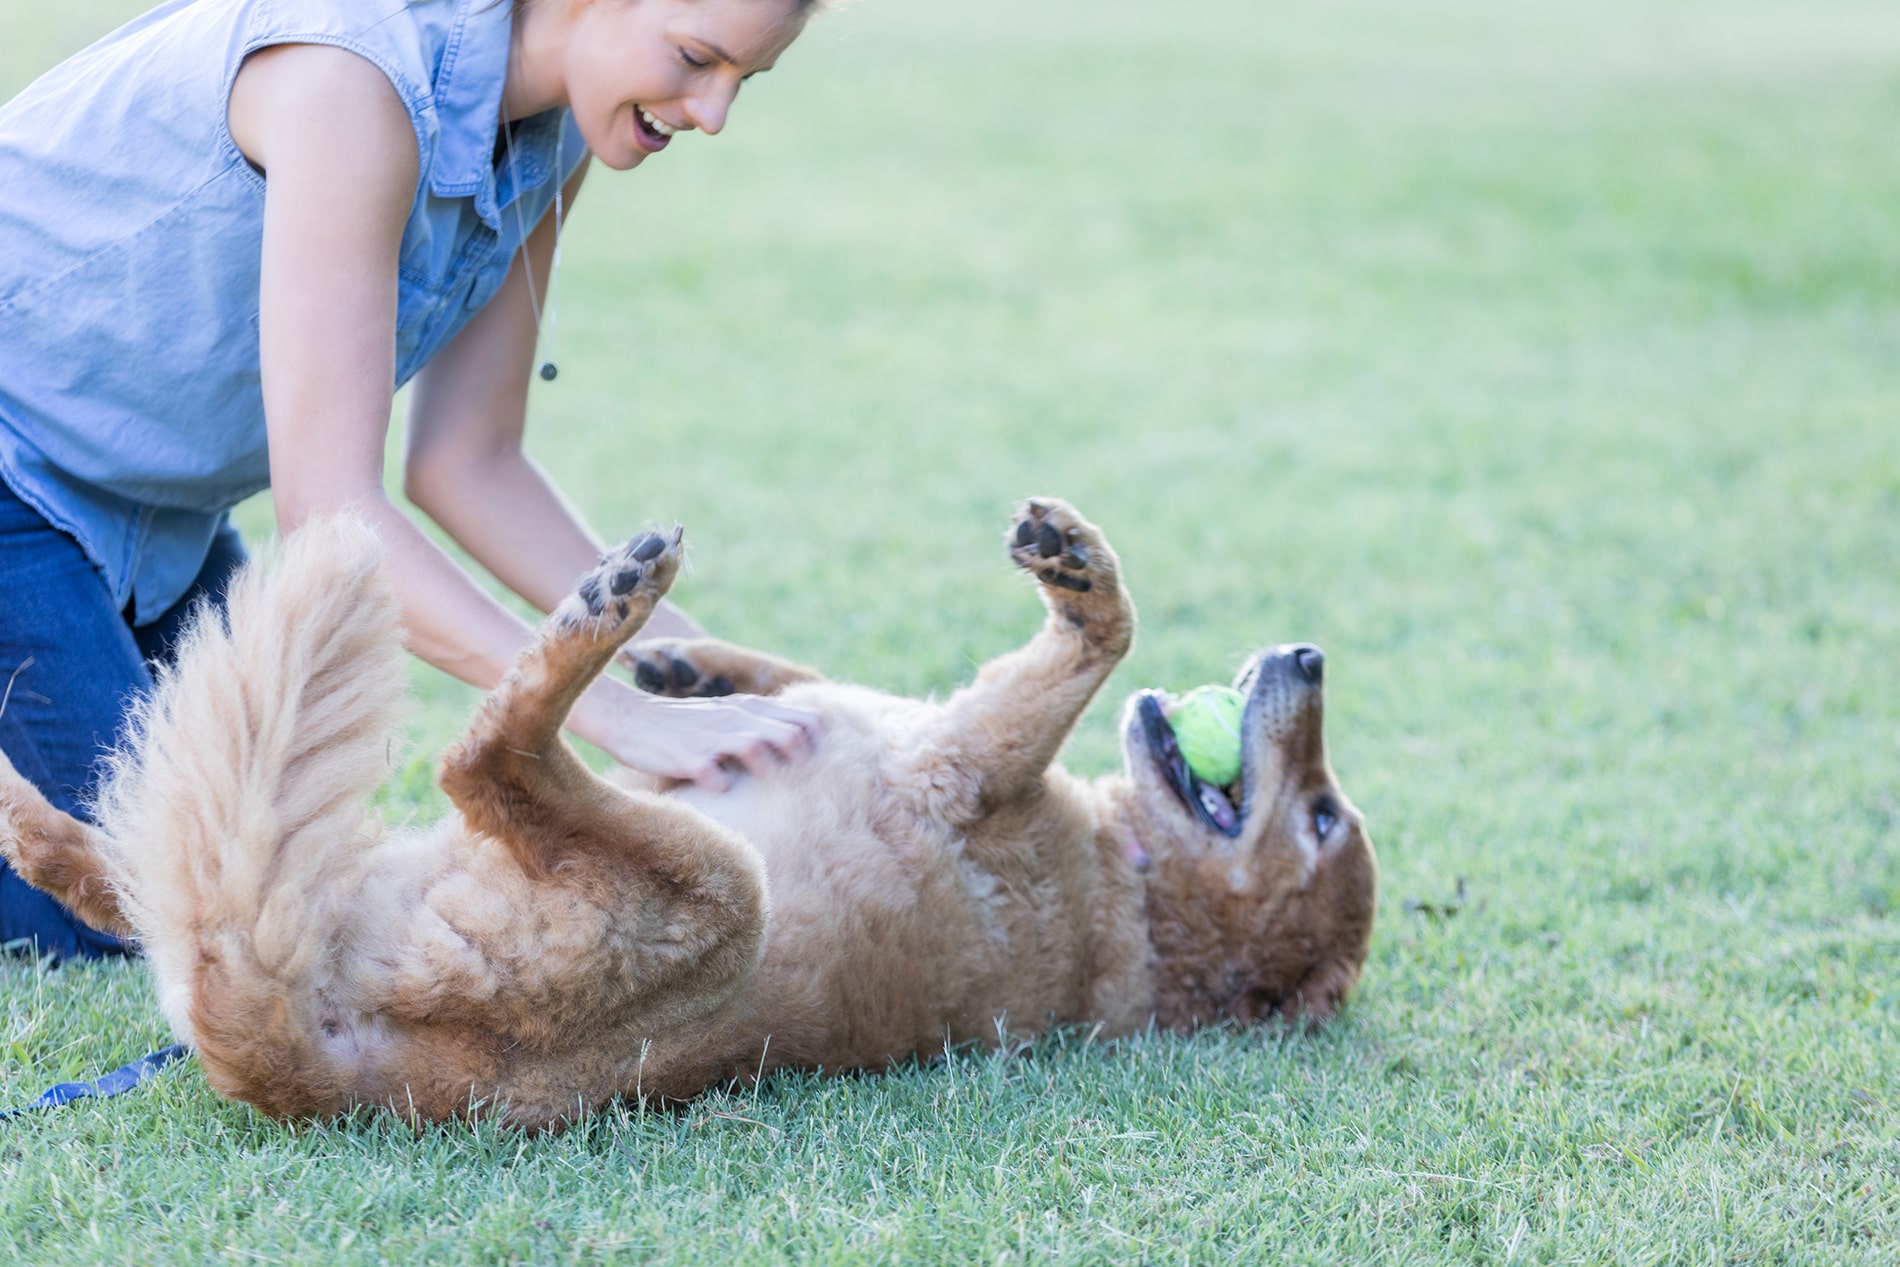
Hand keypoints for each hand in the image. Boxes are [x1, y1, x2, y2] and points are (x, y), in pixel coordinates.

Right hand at [575, 679, 820, 790]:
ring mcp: (711, 738)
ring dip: (767, 770)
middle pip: (790, 735)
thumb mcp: (726, 712)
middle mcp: (735, 718)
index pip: (807, 719)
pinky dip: (722, 788)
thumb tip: (802, 738)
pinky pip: (715, 779)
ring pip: (756, 748)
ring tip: (762, 787)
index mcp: (749, 708)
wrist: (629, 718)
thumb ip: (760, 721)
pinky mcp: (687, 759)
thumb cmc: (684, 723)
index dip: (819, 745)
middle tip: (794, 782)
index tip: (814, 765)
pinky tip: (720, 794)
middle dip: (801, 761)